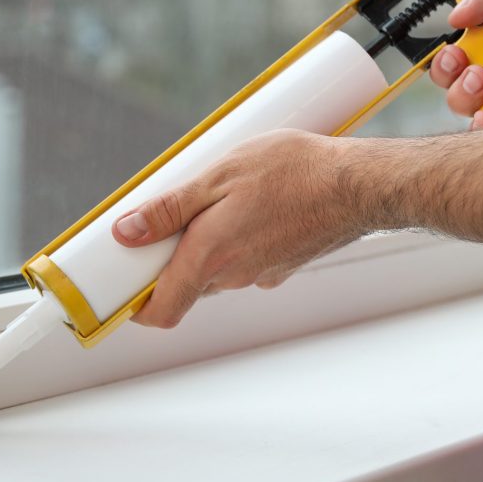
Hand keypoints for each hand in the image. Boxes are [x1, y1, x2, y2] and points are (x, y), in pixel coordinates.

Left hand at [110, 130, 361, 328]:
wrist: (359, 185)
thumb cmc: (293, 172)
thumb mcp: (219, 174)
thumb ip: (170, 208)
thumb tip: (126, 232)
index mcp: (210, 257)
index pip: (161, 310)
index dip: (136, 305)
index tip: (123, 283)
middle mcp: (234, 276)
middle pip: (187, 281)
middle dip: (176, 252)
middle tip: (178, 209)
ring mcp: (262, 275)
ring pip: (219, 267)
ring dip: (212, 240)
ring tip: (225, 194)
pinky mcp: (284, 266)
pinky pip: (248, 258)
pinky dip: (242, 238)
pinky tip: (258, 203)